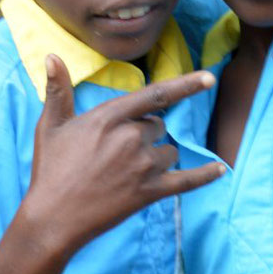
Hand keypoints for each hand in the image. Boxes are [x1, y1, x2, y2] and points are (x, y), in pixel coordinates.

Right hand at [26, 57, 223, 260]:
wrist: (53, 217)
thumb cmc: (50, 170)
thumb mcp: (50, 126)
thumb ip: (57, 90)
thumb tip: (51, 56)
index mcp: (109, 117)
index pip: (156, 95)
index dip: (186, 85)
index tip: (209, 77)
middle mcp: (131, 138)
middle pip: (158, 125)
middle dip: (145, 134)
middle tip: (115, 154)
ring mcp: (143, 166)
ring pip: (168, 151)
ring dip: (157, 156)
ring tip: (125, 172)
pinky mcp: (150, 192)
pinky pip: (187, 180)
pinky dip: (205, 176)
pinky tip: (222, 170)